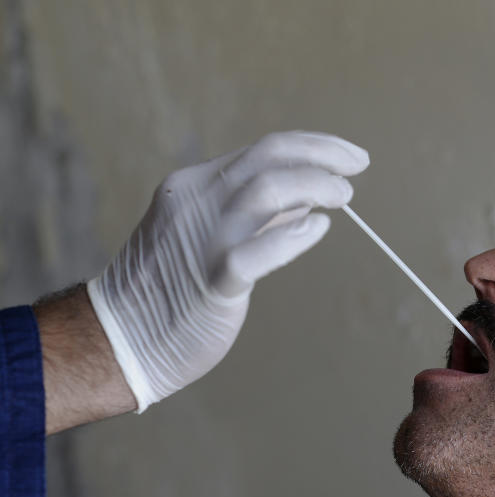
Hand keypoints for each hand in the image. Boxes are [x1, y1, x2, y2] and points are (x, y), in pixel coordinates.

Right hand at [87, 131, 368, 411]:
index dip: (314, 147)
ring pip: (265, 191)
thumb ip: (257, 214)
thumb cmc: (172, 286)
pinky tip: (317, 229)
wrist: (121, 337)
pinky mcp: (211, 282)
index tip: (349, 157)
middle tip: (357, 169)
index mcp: (196, 185)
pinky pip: (255, 253)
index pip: (264, 150)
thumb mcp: (209, 232)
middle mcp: (197, 202)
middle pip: (269, 158)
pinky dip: (292, 237)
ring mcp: (202, 240)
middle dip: (322, 156)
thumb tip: (308, 196)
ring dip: (314, 187)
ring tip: (345, 196)